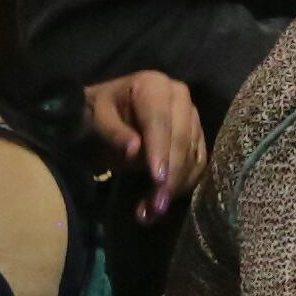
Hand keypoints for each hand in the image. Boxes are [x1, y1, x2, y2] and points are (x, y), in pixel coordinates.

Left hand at [82, 71, 203, 223]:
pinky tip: (164, 201)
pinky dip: (184, 184)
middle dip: (171, 175)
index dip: (160, 151)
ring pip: (192, 154)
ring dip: (176, 186)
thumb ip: (113, 132)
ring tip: (154, 210)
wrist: (107, 113)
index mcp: (153, 85)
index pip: (160, 121)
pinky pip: (198, 162)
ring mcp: (192, 115)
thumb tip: (134, 149)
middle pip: (181, 139)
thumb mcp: (96, 119)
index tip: (159, 180)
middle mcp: (179, 95)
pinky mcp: (196, 135)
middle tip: (157, 206)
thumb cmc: (98, 114)